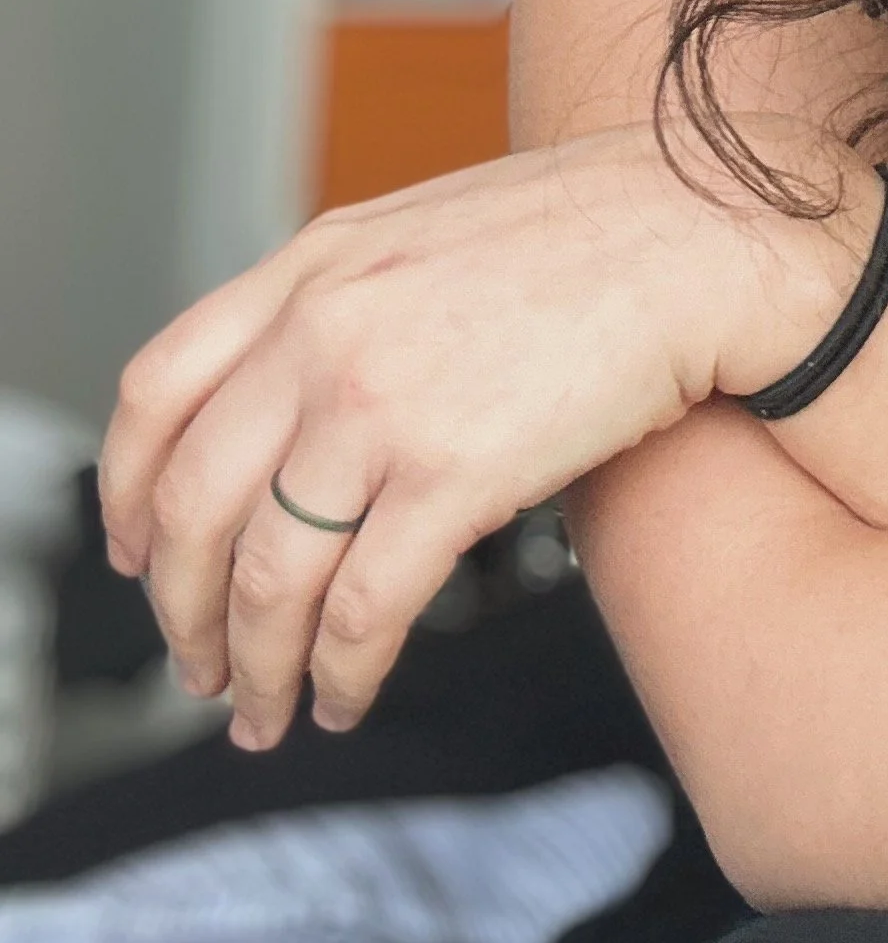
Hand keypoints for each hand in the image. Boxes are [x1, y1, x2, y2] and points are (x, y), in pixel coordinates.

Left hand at [99, 121, 873, 749]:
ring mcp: (382, 400)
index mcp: (314, 265)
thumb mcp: (434, 232)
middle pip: (190, 505)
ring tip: (270, 709)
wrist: (711, 233)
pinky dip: (339, 673)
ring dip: (255, 665)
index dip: (123, 493)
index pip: (154, 392)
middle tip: (202, 666)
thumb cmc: (603, 232)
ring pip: (265, 575)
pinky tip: (347, 695)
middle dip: (182, 612)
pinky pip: (361, 608)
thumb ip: (351, 298)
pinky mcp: (457, 472)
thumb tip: (305, 401)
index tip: (133, 552)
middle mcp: (325, 328)